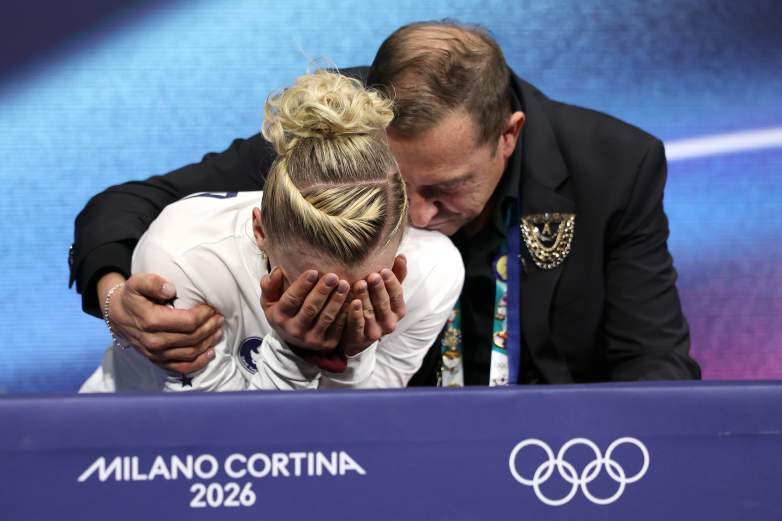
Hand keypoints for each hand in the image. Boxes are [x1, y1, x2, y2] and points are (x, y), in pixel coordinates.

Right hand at [101, 272, 223, 372]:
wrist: (117, 315)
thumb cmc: (132, 297)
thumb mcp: (137, 282)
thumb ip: (152, 283)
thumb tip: (170, 289)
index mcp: (151, 321)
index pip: (188, 322)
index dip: (204, 315)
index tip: (211, 307)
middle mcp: (154, 341)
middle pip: (193, 337)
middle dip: (210, 327)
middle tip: (219, 317)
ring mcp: (156, 354)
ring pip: (191, 353)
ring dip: (209, 342)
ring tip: (218, 330)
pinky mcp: (158, 362)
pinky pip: (182, 368)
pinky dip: (199, 362)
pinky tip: (211, 352)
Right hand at [259, 254, 406, 357]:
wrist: (294, 342)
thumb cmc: (283, 313)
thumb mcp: (270, 302)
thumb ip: (269, 286)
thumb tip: (276, 270)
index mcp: (279, 317)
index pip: (291, 300)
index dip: (302, 286)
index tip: (313, 271)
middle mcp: (295, 330)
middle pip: (310, 308)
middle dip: (322, 291)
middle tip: (333, 276)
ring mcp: (312, 339)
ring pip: (326, 318)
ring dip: (337, 300)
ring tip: (344, 284)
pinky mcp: (328, 343)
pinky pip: (339, 327)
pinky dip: (346, 313)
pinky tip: (353, 299)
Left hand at [341, 254, 407, 356]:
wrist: (356, 337)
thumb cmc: (374, 308)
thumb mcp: (386, 294)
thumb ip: (395, 276)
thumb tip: (401, 256)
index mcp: (398, 310)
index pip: (397, 294)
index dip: (391, 282)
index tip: (384, 269)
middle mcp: (389, 322)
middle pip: (384, 303)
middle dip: (378, 289)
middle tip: (373, 275)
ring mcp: (375, 332)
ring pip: (370, 313)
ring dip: (365, 298)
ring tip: (359, 284)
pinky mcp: (359, 339)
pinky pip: (358, 326)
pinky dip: (356, 314)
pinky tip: (353, 303)